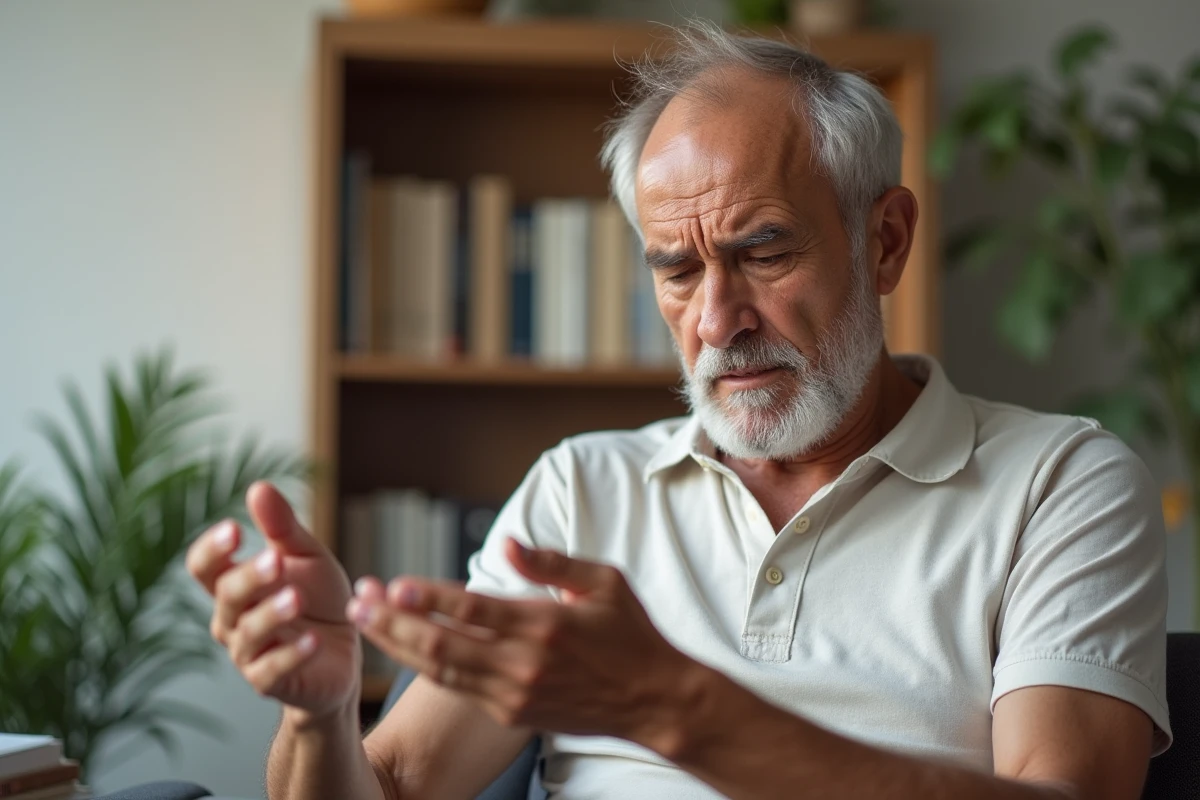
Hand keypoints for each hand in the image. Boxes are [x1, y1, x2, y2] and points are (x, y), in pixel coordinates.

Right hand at [187, 481, 359, 720]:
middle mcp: (232, 620)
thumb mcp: (307, 558)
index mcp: (234, 584)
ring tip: (296, 599)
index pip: (204, 567)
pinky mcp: (271, 681)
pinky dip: (293, 654)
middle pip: (227, 596)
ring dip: (271, 614)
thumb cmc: (318, 600)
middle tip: (274, 560)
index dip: (212, 549)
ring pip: (248, 633)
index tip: (234, 529)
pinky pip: (274, 670)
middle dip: (249, 578)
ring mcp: (248, 653)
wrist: (343, 653)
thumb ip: (282, 528)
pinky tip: (314, 640)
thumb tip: (259, 487)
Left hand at [347, 538, 697, 747]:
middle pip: (441, 644)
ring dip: (398, 646)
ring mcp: (514, 694)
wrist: (653, 701)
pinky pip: (458, 688)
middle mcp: (522, 663)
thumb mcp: (604, 582)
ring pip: (441, 670)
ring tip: (366, 621)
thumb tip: (507, 543)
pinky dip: (426, 668)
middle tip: (358, 600)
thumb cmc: (631, 634)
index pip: (471, 609)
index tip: (392, 583)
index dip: (426, 597)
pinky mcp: (512, 713)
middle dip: (392, 622)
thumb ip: (551, 562)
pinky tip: (403, 648)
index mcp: (544, 625)